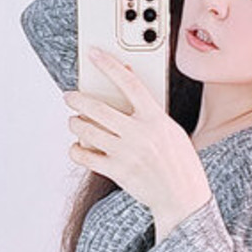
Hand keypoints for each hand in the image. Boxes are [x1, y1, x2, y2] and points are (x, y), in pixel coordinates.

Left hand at [62, 47, 210, 221]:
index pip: (129, 83)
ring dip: (75, 124)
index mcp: (155, 119)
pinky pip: (85, 156)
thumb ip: (150, 112)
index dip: (109, 65)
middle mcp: (139, 133)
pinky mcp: (117, 171)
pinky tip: (77, 147)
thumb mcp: (171, 131)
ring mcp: (126, 153)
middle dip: (77, 99)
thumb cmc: (178, 163)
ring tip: (74, 122)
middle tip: (69, 96)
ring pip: (87, 130)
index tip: (94, 53)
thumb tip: (127, 91)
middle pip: (97, 108)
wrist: (182, 198)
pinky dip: (76, 150)